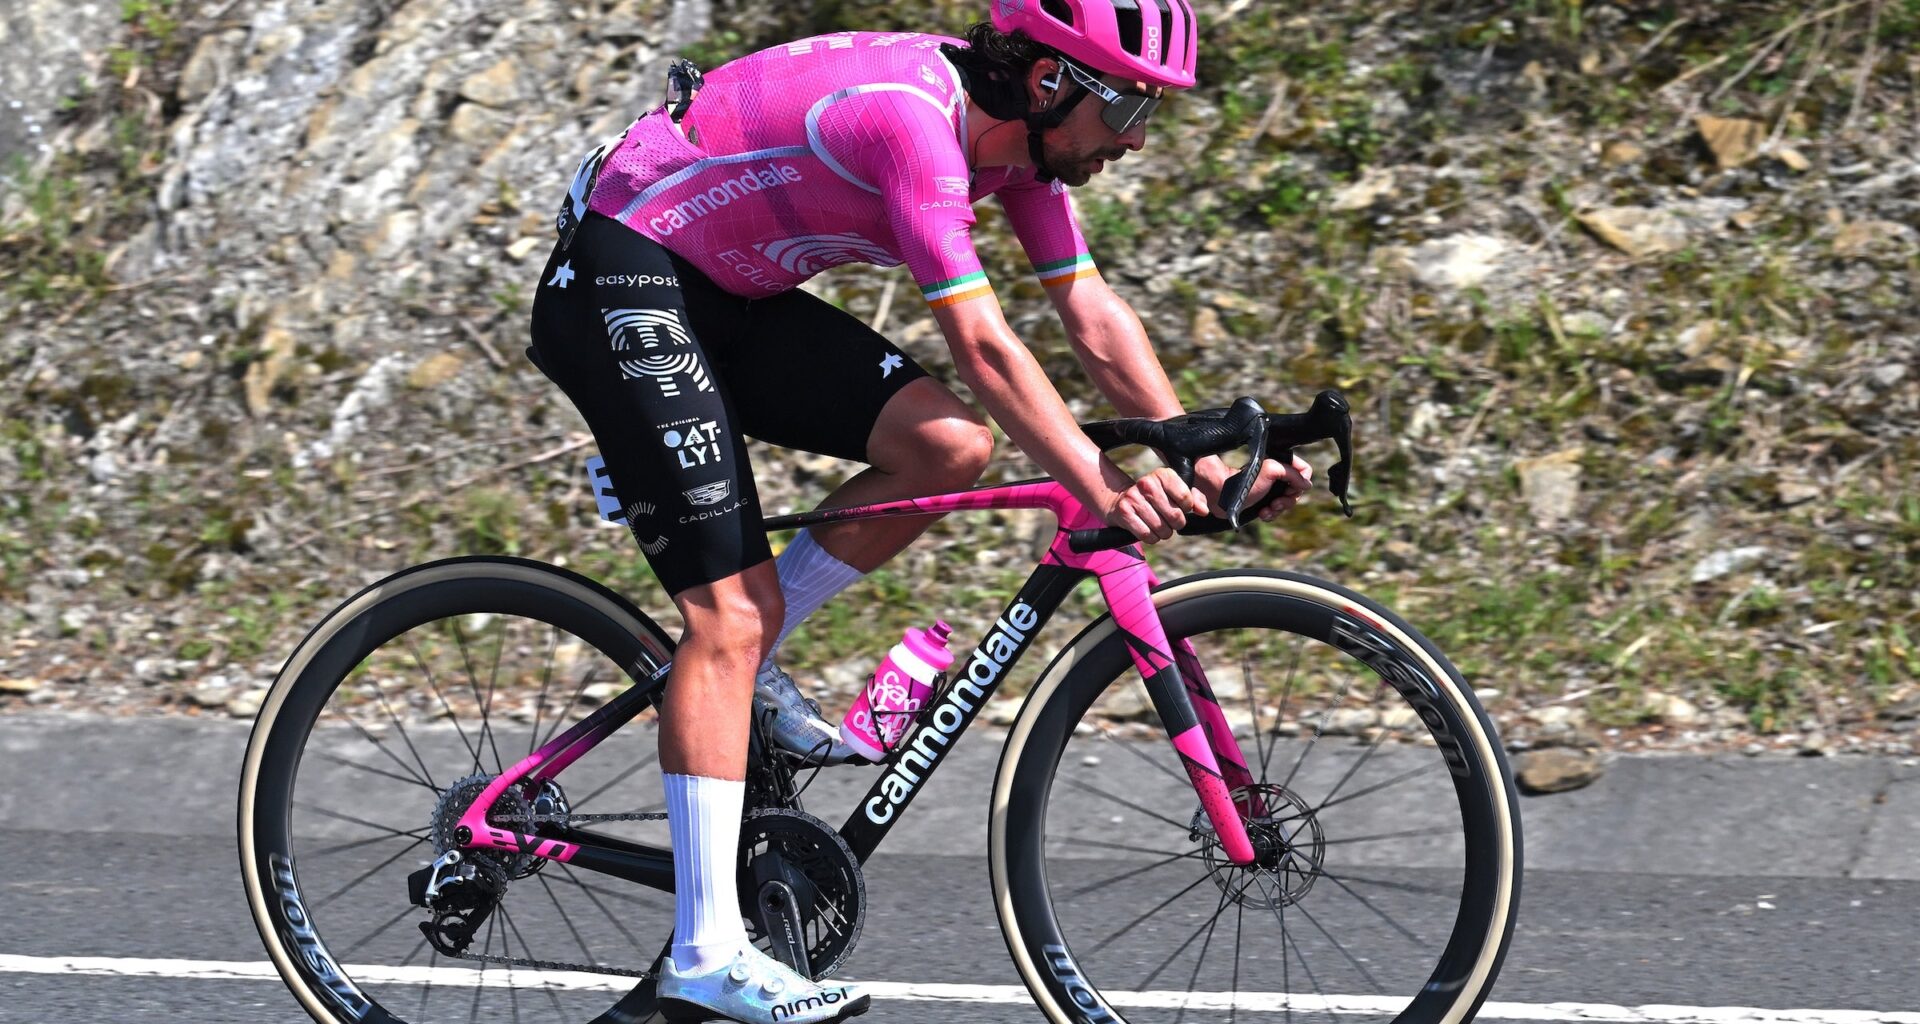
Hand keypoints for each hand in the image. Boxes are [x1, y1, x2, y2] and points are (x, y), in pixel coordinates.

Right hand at [1104, 467, 1209, 543]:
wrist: (1121, 501)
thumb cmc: (1155, 499)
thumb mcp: (1174, 493)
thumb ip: (1194, 500)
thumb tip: (1204, 511)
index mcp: (1162, 475)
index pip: (1186, 497)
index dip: (1186, 508)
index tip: (1179, 507)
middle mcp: (1147, 483)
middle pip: (1175, 516)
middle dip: (1176, 524)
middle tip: (1170, 521)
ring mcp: (1134, 498)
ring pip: (1162, 528)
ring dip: (1164, 533)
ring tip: (1158, 525)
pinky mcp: (1124, 512)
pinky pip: (1147, 535)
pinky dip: (1151, 538)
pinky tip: (1148, 529)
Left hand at [1194, 454, 1313, 522]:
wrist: (1221, 497)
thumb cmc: (1243, 481)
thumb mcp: (1270, 470)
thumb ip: (1292, 473)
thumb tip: (1306, 483)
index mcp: (1279, 462)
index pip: (1303, 470)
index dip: (1301, 482)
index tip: (1290, 490)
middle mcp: (1277, 474)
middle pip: (1297, 489)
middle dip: (1288, 500)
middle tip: (1276, 504)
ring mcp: (1271, 488)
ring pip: (1288, 501)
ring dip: (1279, 509)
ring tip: (1267, 511)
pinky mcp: (1264, 500)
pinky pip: (1277, 510)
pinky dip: (1272, 514)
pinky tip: (1262, 514)